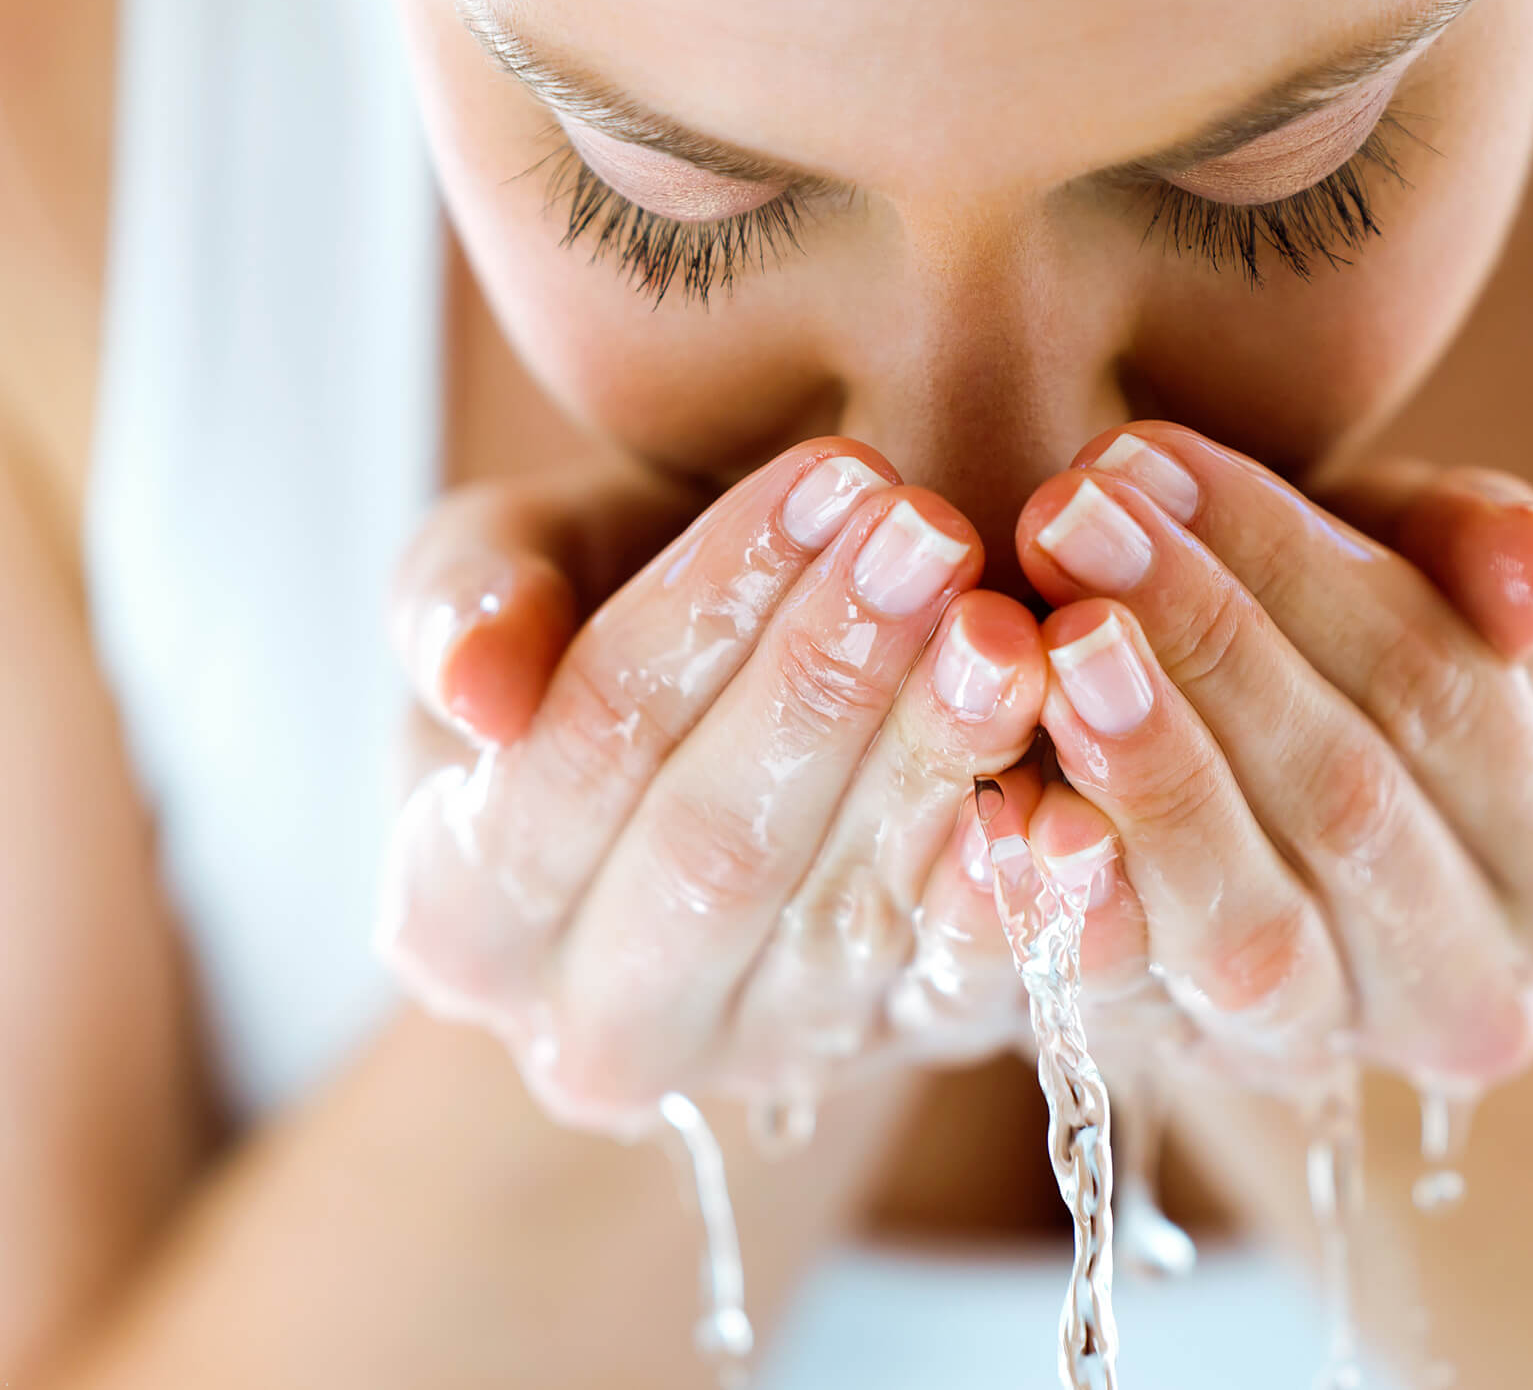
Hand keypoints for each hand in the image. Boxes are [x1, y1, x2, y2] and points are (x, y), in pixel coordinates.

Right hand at [377, 441, 1062, 1131]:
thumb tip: (476, 691)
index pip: (585, 750)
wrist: (731, 733)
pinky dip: (1028, 901)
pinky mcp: (906, 1051)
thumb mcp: (509, 568)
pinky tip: (1075, 800)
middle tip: (930, 534)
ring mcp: (762, 1057)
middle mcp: (599, 1029)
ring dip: (939, 762)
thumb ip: (464, 598)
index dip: (704, 610)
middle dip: (828, 680)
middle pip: (716, 849)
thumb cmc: (603, 616)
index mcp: (457, 918)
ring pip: (849, 917)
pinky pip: (972, 990)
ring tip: (1010, 626)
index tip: (822, 475)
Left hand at [1012, 424, 1532, 1092]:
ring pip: (1248, 931)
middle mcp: (1478, 993)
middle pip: (1346, 806)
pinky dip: (1065, 909)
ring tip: (1047, 642)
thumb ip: (1477, 551)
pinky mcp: (1189, 1073)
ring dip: (1142, 775)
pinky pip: (1127, 1009)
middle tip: (1069, 519)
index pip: (1446, 692)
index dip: (1295, 569)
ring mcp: (1330, 1050)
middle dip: (1200, 645)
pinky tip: (1000, 807)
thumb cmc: (1359, 662)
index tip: (1152, 457)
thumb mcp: (1424, 576)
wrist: (1273, 828)